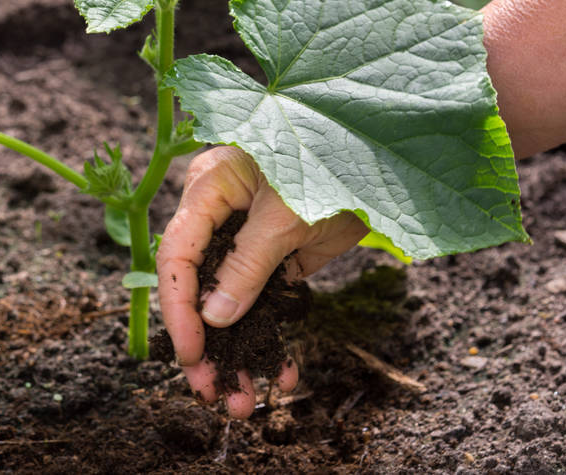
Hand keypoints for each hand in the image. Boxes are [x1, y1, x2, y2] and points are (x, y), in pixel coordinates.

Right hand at [157, 146, 368, 417]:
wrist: (388, 163)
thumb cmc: (331, 161)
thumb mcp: (287, 214)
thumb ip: (248, 264)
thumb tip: (213, 318)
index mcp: (207, 191)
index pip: (177, 256)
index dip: (179, 309)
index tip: (189, 356)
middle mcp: (219, 217)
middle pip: (196, 287)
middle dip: (205, 345)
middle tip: (210, 393)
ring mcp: (247, 240)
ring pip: (229, 305)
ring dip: (236, 354)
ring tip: (242, 404)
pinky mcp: (277, 258)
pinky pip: (264, 306)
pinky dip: (270, 341)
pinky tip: (280, 376)